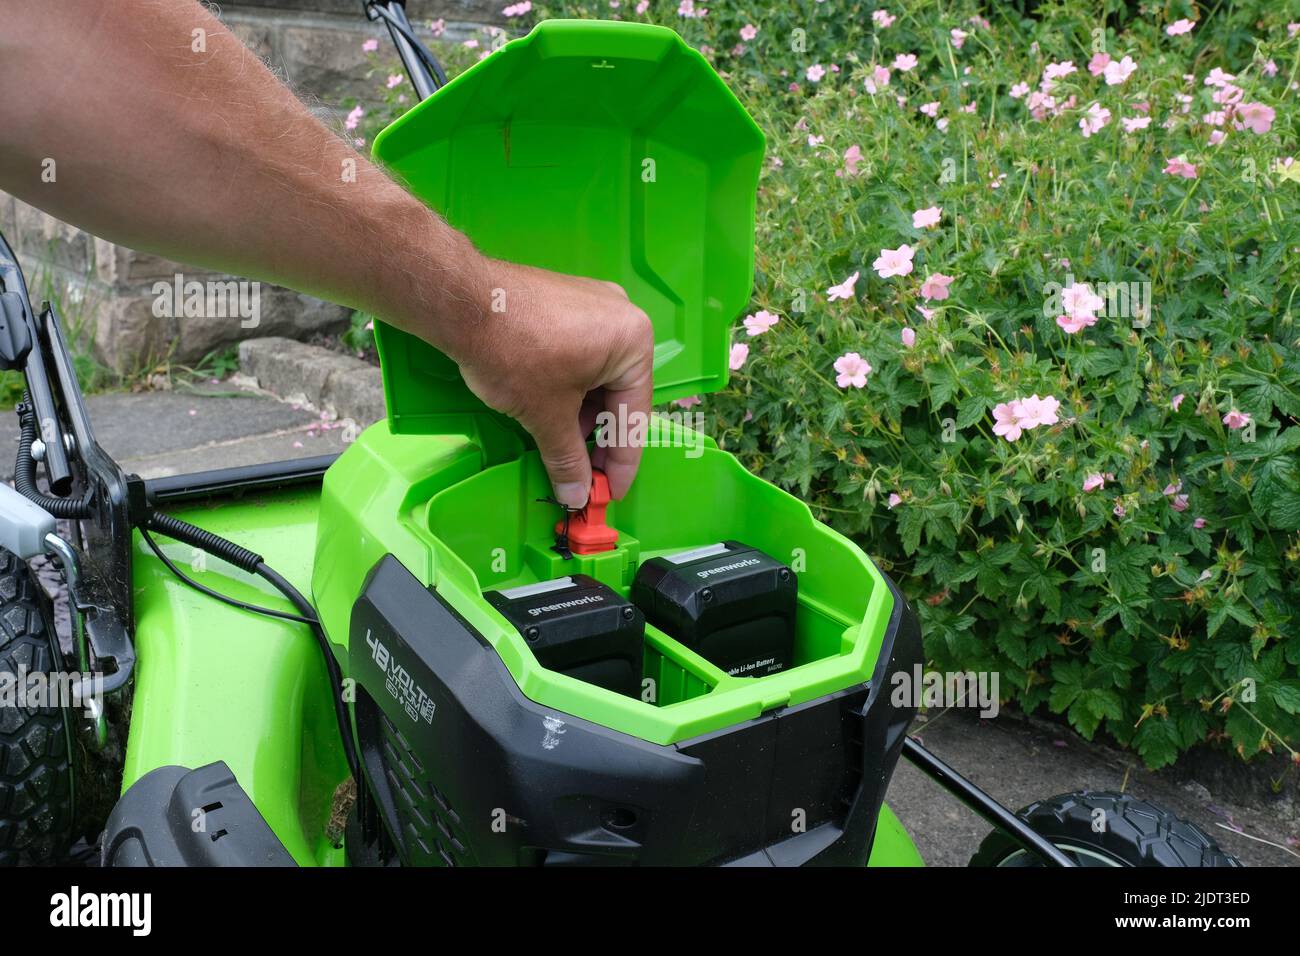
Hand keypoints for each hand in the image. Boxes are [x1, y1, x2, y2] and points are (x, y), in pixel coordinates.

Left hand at [451, 258, 654, 508]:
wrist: (461, 301)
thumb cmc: (514, 353)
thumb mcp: (547, 416)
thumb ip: (568, 459)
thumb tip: (576, 494)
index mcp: (634, 342)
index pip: (634, 415)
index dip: (621, 462)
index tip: (610, 491)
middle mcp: (624, 317)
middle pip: (618, 394)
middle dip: (597, 438)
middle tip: (583, 476)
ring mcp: (594, 304)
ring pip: (597, 376)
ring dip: (582, 415)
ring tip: (561, 446)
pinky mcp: (567, 302)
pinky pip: (581, 354)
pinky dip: (570, 387)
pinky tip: (551, 412)